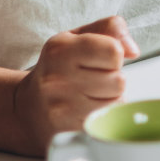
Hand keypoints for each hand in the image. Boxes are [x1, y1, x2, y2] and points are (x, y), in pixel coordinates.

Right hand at [13, 16, 139, 154]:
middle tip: (93, 79)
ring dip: (110, 100)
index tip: (102, 58)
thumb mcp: (78, 37)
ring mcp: (62, 109)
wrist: (27, 108)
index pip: (113, 51)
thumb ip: (111, 28)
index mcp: (60, 50)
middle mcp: (57, 79)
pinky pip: (107, 122)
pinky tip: (86, 111)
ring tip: (90, 95)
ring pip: (116, 103)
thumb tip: (133, 50)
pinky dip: (103, 117)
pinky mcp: (69, 132)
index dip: (115, 55)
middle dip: (113, 79)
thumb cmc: (59, 69)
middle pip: (119, 81)